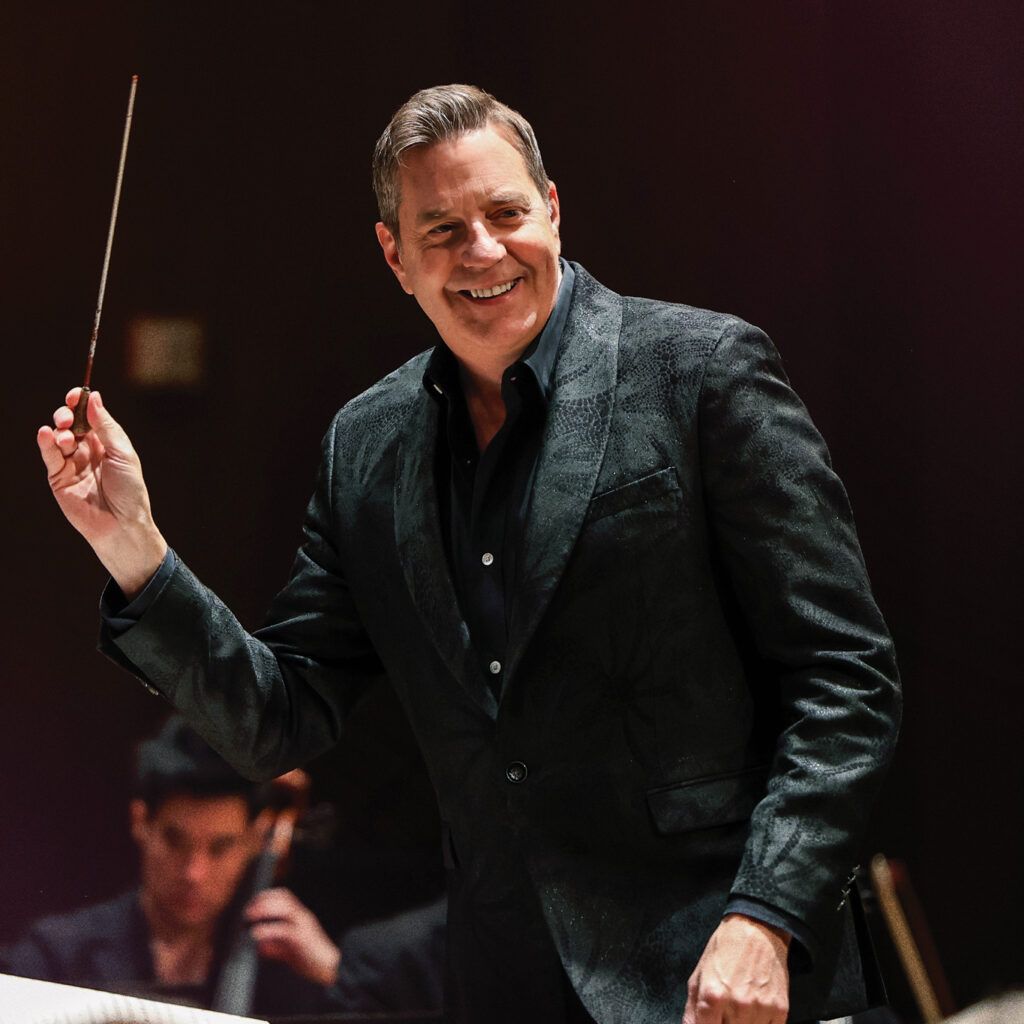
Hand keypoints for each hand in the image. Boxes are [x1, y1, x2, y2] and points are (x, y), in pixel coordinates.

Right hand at [37, 388, 165, 597]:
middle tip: (68, 416)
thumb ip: (106, 427)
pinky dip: (45, 442)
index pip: (90, 416)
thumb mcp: (123, 454)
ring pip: (58, 437)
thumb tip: (95, 398)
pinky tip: (46, 433)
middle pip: (71, 423)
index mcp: (107, 443)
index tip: (77, 394)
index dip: (82, 403)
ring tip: (67, 437)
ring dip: (60, 430)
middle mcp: (88, 451)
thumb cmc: (129, 491)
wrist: (122, 525)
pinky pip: (49, 456)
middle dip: (67, 414)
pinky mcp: (58, 478)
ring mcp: (72, 464)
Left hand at [246, 887, 340, 986]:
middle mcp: (303, 917)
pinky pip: (284, 929)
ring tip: (250, 916)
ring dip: (265, 909)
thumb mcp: (291, 952)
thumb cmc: (312, 961)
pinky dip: (268, 930)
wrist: (331, 969)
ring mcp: (304, 926)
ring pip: (285, 908)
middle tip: (248, 910)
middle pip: (284, 897)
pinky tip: (257, 934)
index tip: (251, 903)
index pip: (285, 896)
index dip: (267, 896)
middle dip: (264, 900)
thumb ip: (277, 947)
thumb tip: (261, 947)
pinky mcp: (302, 939)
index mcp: (301, 918)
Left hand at [682, 914, 790, 1023]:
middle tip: (725, 1013)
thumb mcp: (699, 975)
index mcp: (713, 995)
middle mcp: (737, 1005)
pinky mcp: (780, 1010)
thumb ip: (692, 1009)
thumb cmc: (725, 950)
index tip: (709, 1021)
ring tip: (739, 1009)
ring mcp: (760, 1009)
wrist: (757, 930)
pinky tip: (755, 1011)